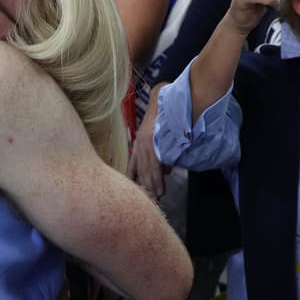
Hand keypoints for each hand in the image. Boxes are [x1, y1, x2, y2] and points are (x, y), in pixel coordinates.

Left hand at [127, 82, 170, 198]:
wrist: (164, 97)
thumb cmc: (163, 115)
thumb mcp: (157, 135)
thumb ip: (159, 153)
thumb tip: (165, 170)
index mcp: (138, 143)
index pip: (133, 166)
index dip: (135, 181)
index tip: (137, 194)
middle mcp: (139, 145)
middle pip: (141, 172)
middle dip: (146, 188)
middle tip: (150, 203)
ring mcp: (145, 143)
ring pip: (148, 170)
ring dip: (153, 186)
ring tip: (157, 198)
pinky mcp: (153, 141)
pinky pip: (156, 164)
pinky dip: (159, 177)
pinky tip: (161, 186)